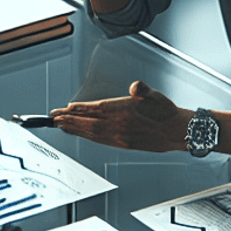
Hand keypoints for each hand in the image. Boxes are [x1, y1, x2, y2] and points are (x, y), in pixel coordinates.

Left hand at [50, 81, 189, 152]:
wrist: (177, 131)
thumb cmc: (166, 112)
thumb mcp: (155, 94)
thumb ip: (142, 89)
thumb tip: (136, 86)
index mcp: (125, 111)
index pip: (97, 109)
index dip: (79, 109)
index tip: (64, 108)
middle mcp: (120, 126)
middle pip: (89, 122)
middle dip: (69, 120)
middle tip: (53, 119)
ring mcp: (120, 136)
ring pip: (92, 133)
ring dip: (74, 129)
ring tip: (61, 126)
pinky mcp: (123, 144)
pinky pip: (100, 140)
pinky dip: (87, 136)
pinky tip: (80, 134)